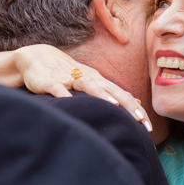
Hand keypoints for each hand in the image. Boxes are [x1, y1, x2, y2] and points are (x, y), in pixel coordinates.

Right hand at [14, 45, 151, 131]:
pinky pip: (57, 88)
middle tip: (142, 121)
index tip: (148, 127)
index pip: (122, 94)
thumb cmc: (66, 73)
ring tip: (115, 106)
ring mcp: (68, 78)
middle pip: (112, 90)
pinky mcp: (49, 81)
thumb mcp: (91, 81)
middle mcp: (87, 77)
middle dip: (128, 105)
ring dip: (102, 95)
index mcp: (98, 80)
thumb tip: (136, 102)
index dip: (136, 109)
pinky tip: (69, 103)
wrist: (35, 57)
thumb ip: (111, 92)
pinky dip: (63, 94)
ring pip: (88, 85)